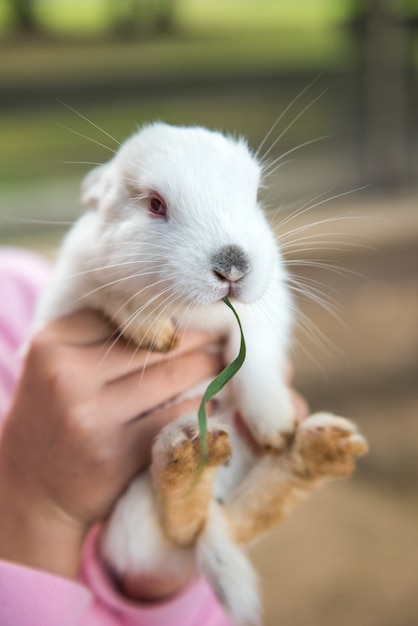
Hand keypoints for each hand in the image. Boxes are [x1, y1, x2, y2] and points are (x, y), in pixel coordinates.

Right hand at [0, 310, 222, 578]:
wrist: (32, 490)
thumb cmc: (54, 417)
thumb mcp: (57, 367)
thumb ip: (100, 340)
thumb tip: (174, 316)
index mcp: (52, 344)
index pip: (126, 314)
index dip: (168, 313)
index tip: (197, 311)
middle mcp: (68, 376)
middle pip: (155, 344)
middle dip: (200, 336)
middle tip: (226, 330)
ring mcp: (92, 417)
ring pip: (173, 377)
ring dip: (209, 368)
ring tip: (223, 361)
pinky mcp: (116, 453)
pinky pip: (177, 416)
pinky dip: (202, 407)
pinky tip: (212, 401)